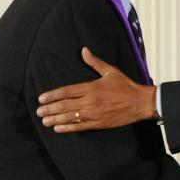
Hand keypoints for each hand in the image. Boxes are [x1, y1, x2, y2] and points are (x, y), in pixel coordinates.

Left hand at [36, 47, 155, 130]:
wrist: (140, 103)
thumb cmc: (126, 86)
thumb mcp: (111, 71)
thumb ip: (95, 62)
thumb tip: (84, 50)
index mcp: (92, 87)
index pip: (67, 91)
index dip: (53, 95)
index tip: (42, 98)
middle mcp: (91, 101)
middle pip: (65, 105)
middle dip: (50, 108)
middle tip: (39, 111)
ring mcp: (94, 114)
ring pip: (70, 117)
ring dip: (55, 119)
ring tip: (44, 120)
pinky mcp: (99, 124)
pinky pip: (80, 127)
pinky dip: (68, 128)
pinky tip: (58, 128)